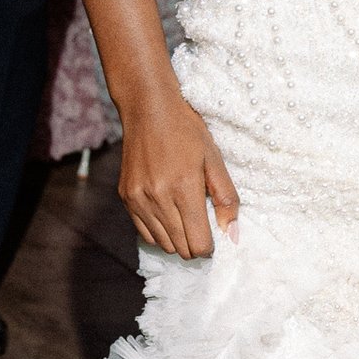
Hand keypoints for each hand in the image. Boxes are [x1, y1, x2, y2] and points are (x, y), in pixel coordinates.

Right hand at [116, 89, 239, 257]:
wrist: (148, 109)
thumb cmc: (187, 131)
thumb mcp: (215, 160)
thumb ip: (226, 199)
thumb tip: (233, 234)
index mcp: (184, 189)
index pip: (198, 244)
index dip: (209, 245)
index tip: (214, 234)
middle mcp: (158, 199)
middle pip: (181, 249)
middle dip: (195, 244)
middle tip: (202, 225)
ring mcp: (138, 200)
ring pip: (162, 244)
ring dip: (177, 240)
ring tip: (185, 217)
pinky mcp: (126, 198)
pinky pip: (144, 232)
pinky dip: (159, 232)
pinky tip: (168, 214)